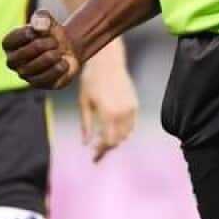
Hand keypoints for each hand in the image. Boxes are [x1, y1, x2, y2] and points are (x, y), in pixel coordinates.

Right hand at [2, 10, 81, 88]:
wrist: (68, 49)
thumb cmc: (51, 33)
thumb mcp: (47, 20)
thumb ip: (41, 18)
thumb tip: (38, 26)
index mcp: (9, 45)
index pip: (10, 41)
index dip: (25, 35)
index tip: (39, 30)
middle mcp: (13, 62)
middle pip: (23, 54)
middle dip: (42, 45)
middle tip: (54, 41)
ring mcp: (25, 75)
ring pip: (36, 67)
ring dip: (52, 56)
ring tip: (58, 52)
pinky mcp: (39, 84)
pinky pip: (47, 78)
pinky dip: (59, 67)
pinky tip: (63, 62)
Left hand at [77, 39, 136, 161]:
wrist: (107, 61)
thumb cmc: (91, 80)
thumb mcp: (83, 102)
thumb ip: (86, 125)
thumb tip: (86, 143)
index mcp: (108, 114)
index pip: (108, 142)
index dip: (101, 152)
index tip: (94, 158)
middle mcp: (122, 113)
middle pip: (118, 140)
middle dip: (107, 148)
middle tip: (96, 150)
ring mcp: (130, 108)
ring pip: (126, 134)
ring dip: (116, 140)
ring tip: (103, 140)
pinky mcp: (134, 103)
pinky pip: (131, 124)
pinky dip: (123, 131)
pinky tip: (113, 129)